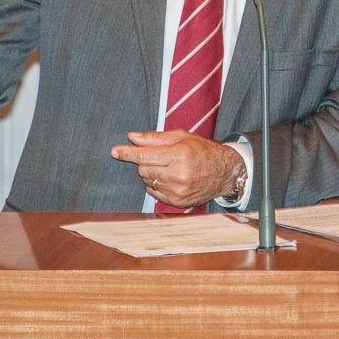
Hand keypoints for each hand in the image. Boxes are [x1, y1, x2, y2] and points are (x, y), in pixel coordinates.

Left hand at [111, 130, 244, 208]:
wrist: (224, 172)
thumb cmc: (202, 151)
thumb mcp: (181, 137)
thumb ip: (155, 138)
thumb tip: (132, 137)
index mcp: (179, 155)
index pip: (145, 155)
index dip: (128, 153)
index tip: (114, 151)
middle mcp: (178, 174)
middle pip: (143, 169)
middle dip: (144, 161)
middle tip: (157, 156)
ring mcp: (177, 190)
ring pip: (147, 181)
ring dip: (150, 173)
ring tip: (167, 166)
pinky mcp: (177, 202)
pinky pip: (154, 192)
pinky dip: (156, 184)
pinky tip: (169, 178)